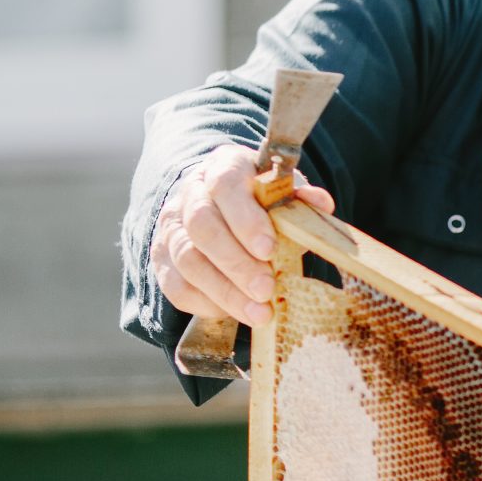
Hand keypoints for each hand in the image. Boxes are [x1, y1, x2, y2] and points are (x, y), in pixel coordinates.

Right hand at [152, 143, 334, 325]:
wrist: (221, 206)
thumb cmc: (261, 201)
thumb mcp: (283, 191)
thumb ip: (299, 198)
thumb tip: (320, 202)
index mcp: (223, 168)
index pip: (226, 186)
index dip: (246, 219)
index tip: (269, 249)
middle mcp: (190, 194)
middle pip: (202, 227)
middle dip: (237, 263)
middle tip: (266, 289)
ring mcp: (172, 227)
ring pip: (188, 260)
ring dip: (225, 291)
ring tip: (258, 312)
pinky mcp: (162, 259)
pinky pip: (176, 286)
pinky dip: (206, 303)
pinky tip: (234, 311)